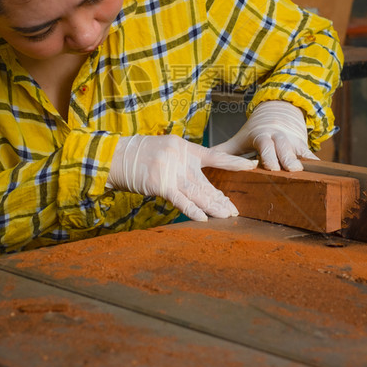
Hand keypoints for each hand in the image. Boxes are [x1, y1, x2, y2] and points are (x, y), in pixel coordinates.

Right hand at [108, 134, 257, 220]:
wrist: (115, 156)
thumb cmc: (139, 155)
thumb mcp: (165, 150)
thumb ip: (182, 163)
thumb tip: (200, 183)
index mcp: (184, 147)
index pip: (215, 155)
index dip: (233, 162)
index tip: (251, 167)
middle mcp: (180, 158)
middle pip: (206, 182)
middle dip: (220, 198)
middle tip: (235, 210)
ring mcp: (171, 171)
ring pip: (197, 193)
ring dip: (212, 207)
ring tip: (227, 216)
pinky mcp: (160, 184)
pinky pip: (180, 200)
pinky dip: (192, 210)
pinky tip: (204, 218)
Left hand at [212, 101, 317, 171]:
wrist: (278, 115)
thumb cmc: (256, 133)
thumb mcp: (240, 139)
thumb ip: (224, 151)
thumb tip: (204, 160)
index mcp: (263, 137)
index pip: (265, 146)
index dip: (267, 155)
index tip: (268, 166)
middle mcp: (279, 138)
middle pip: (284, 149)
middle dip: (287, 159)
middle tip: (290, 171)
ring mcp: (293, 142)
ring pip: (299, 152)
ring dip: (302, 161)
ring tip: (305, 173)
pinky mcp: (304, 147)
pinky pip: (311, 155)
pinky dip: (315, 163)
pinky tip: (323, 174)